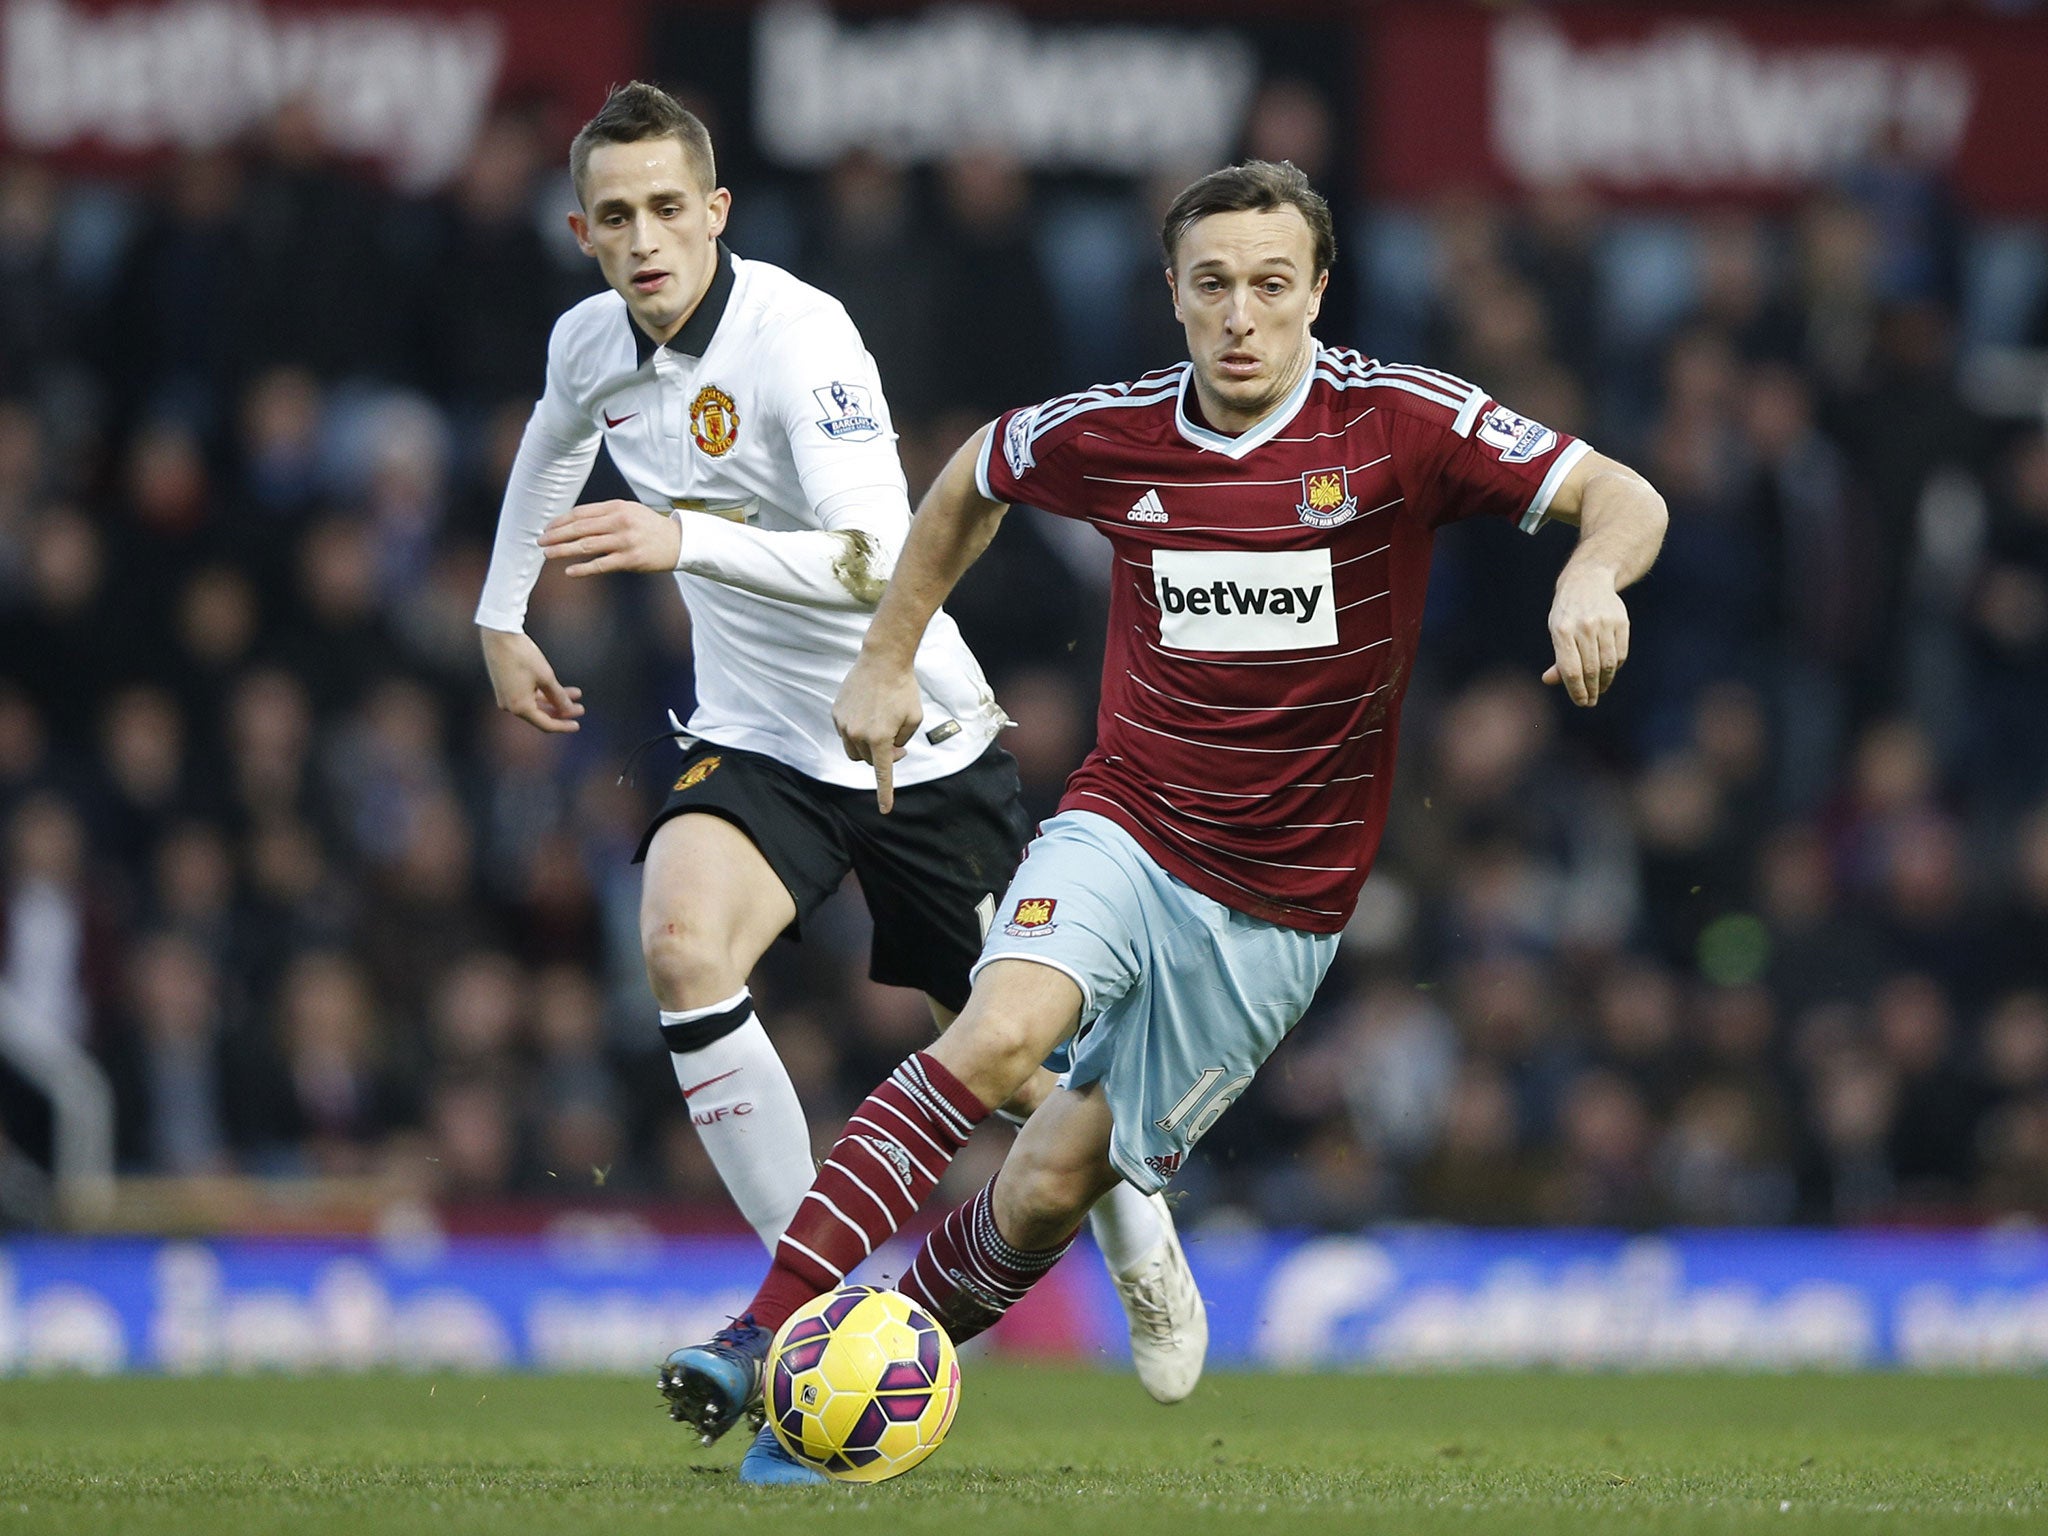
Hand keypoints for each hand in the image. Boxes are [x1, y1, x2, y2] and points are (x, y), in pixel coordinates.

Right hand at [480, 627, 584, 733]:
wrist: (500, 635)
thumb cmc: (523, 656)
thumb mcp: (546, 677)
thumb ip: (558, 697)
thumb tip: (568, 711)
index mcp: (519, 707)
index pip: (546, 724)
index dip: (563, 726)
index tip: (577, 725)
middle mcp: (510, 706)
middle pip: (541, 715)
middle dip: (562, 712)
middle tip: (581, 709)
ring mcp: (507, 697)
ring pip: (536, 704)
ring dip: (555, 701)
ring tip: (576, 694)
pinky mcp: (505, 687)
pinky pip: (528, 696)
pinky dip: (543, 693)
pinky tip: (559, 688)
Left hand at [539, 499, 682, 575]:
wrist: (679, 542)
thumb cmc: (649, 527)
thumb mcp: (629, 511)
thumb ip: (604, 514)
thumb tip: (574, 522)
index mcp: (617, 507)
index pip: (581, 513)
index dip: (561, 521)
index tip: (547, 529)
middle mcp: (619, 522)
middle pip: (579, 528)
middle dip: (556, 535)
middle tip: (540, 542)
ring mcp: (625, 541)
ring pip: (586, 546)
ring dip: (563, 550)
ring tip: (547, 554)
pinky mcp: (631, 560)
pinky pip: (601, 565)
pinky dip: (583, 568)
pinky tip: (569, 571)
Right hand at [833, 652, 923, 812]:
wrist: (882, 660)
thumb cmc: (903, 689)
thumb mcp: (914, 718)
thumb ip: (903, 741)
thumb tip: (891, 752)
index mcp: (879, 738)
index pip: (882, 773)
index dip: (884, 793)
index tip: (885, 810)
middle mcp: (858, 734)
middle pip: (869, 761)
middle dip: (883, 757)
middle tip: (896, 743)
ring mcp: (844, 724)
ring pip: (854, 751)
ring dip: (868, 748)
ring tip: (882, 728)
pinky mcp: (836, 714)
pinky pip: (846, 734)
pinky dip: (857, 732)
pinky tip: (869, 714)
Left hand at [1542, 565, 1630, 706]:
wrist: (1589, 580)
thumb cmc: (1568, 612)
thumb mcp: (1556, 630)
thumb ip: (1558, 656)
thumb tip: (1550, 680)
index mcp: (1562, 630)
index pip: (1570, 669)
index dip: (1576, 690)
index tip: (1581, 702)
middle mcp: (1584, 627)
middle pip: (1591, 669)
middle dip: (1591, 690)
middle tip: (1590, 701)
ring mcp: (1604, 623)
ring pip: (1608, 663)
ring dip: (1604, 681)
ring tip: (1599, 690)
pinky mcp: (1621, 622)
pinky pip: (1620, 653)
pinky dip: (1615, 667)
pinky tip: (1609, 672)